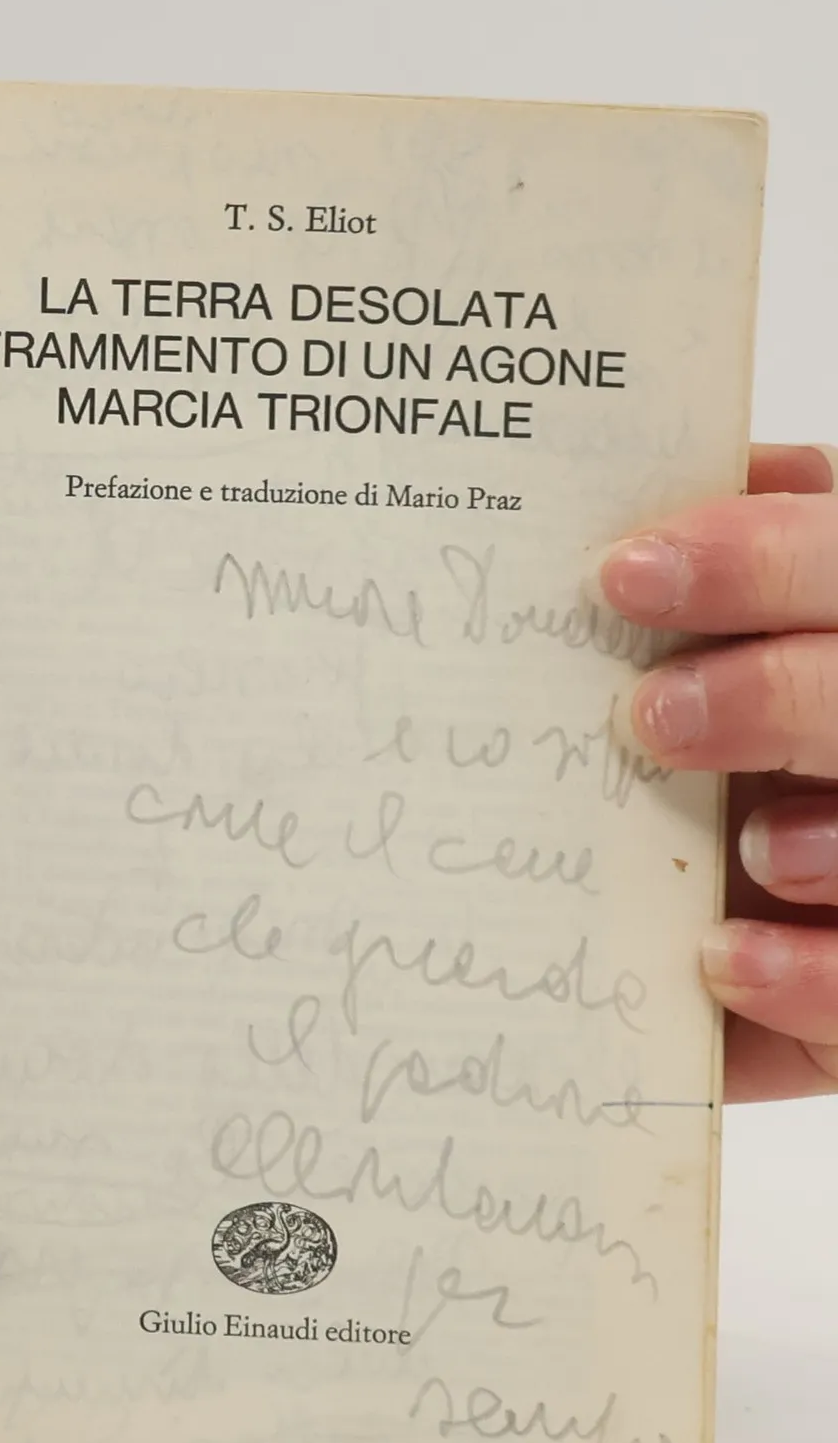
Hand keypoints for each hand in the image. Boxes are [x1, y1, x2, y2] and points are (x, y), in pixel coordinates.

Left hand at [593, 444, 837, 1100]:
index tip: (625, 572)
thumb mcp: (745, 644)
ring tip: (748, 846)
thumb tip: (733, 467)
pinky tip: (722, 961)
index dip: (762, 560)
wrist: (770, 904)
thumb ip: (764, 560)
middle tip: (651, 714)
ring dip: (837, 844)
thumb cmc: (747, 750)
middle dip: (784, 699)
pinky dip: (807, 975)